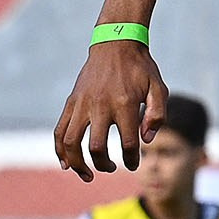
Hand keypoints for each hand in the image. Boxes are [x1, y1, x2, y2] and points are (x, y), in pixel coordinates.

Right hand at [54, 40, 168, 180]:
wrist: (115, 44)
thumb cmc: (141, 69)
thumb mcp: (159, 88)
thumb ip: (157, 115)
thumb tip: (146, 140)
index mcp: (125, 104)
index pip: (128, 143)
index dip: (131, 160)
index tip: (133, 164)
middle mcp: (100, 106)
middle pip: (97, 148)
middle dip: (104, 165)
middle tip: (112, 168)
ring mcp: (82, 104)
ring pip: (71, 142)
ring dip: (77, 163)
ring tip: (86, 174)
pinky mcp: (71, 102)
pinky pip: (59, 130)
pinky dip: (59, 149)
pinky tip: (66, 164)